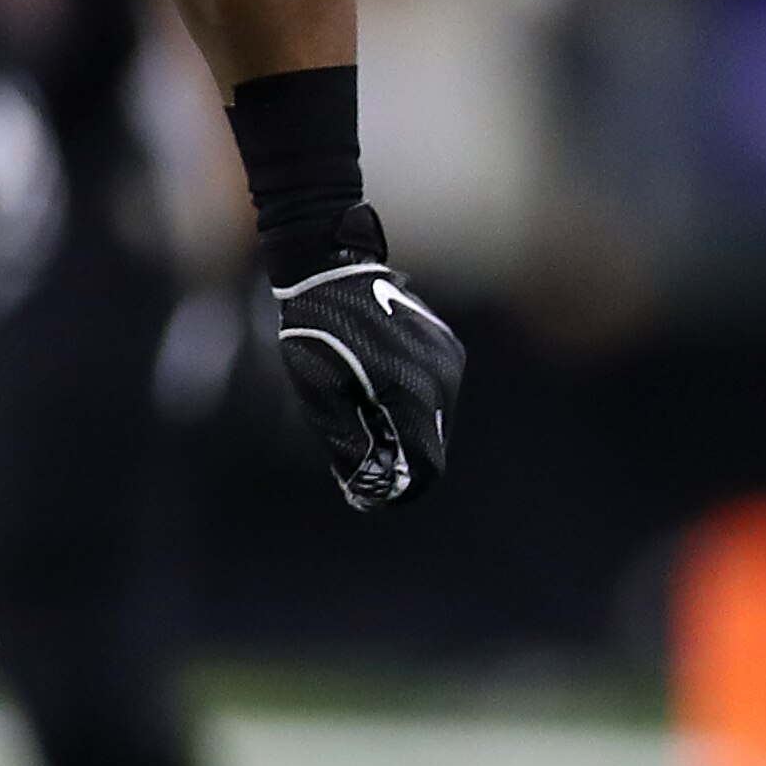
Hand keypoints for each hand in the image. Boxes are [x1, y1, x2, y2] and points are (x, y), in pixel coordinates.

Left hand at [266, 209, 459, 512]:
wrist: (330, 270)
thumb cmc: (316, 336)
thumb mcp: (321, 400)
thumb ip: (352, 445)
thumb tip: (370, 486)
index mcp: (410, 393)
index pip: (425, 466)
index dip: (401, 489)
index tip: (372, 495)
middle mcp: (441, 378)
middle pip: (433, 445)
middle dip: (401, 460)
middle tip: (361, 463)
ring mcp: (449, 358)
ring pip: (436, 419)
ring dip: (407, 430)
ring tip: (366, 419)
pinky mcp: (447, 345)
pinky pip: (437, 391)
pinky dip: (413, 403)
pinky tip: (379, 389)